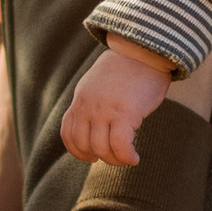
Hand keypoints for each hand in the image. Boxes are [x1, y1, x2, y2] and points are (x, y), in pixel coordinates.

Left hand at [63, 38, 179, 166]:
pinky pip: (120, 145)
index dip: (77, 150)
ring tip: (127, 158)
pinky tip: (134, 158)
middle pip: (84, 144)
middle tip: (115, 156)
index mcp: (81, 98)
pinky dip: (126, 157)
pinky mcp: (125, 112)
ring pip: (101, 148)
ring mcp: (105, 109)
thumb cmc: (128, 69)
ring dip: (115, 160)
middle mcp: (88, 105)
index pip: (68, 132)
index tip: (91, 157)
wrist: (144, 50)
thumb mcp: (99, 83)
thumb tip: (96, 123)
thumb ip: (93, 102)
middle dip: (99, 156)